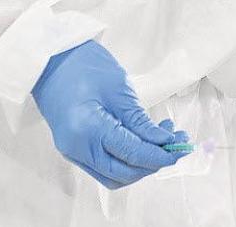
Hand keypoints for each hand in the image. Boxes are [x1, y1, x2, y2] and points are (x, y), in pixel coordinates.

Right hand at [31, 40, 188, 188]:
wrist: (52, 60)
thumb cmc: (84, 66)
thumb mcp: (119, 90)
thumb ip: (140, 121)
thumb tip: (165, 142)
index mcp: (87, 130)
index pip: (131, 154)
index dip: (161, 155)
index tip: (183, 149)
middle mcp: (77, 148)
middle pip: (123, 173)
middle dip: (153, 163)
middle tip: (178, 145)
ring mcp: (73, 151)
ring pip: (114, 175)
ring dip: (141, 163)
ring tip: (164, 140)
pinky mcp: (76, 148)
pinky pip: (105, 165)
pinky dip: (127, 159)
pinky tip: (145, 140)